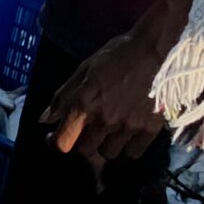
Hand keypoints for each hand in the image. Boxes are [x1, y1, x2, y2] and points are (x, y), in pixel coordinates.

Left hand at [38, 27, 168, 184]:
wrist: (159, 49)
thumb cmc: (119, 54)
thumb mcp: (85, 69)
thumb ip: (63, 96)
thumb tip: (44, 119)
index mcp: (84, 103)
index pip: (63, 142)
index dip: (58, 142)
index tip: (62, 136)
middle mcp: (104, 119)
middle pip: (85, 151)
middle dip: (84, 141)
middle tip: (91, 130)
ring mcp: (127, 127)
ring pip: (109, 154)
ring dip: (107, 145)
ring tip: (112, 130)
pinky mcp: (149, 130)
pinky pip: (132, 153)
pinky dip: (128, 147)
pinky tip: (130, 133)